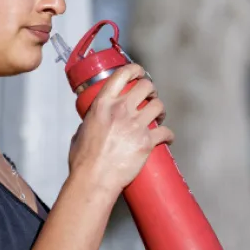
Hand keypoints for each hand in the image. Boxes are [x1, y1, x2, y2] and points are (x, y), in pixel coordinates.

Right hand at [68, 64, 173, 203]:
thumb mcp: (80, 132)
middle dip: (151, 91)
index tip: (140, 73)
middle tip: (150, 99)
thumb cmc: (83, 159)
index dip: (135, 70)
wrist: (94, 179)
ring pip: (159, 106)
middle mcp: (121, 110)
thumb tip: (93, 123)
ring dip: (161, 110)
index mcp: (102, 104)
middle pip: (146, 86)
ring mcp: (135, 125)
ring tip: (158, 117)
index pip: (122, 75)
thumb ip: (89, 123)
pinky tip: (167, 138)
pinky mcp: (147, 142)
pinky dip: (169, 135)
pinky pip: (166, 132)